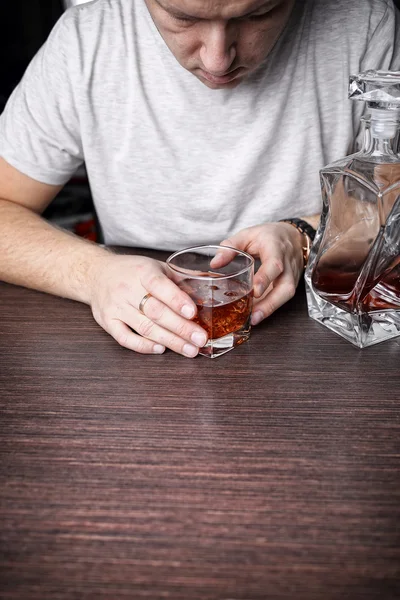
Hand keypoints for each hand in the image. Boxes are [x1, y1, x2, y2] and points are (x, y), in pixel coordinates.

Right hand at [89, 253, 207, 356]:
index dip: (176, 299)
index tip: (193, 312)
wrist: (96, 274)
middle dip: (180, 327)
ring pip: (144, 327)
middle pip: (155, 312)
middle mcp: (127, 289)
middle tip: (200, 339)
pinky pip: (125, 338)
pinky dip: (143, 346)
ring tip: (190, 350)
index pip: (159, 285)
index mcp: (142, 271)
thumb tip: (210, 285)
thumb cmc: (132, 271)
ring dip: (170, 341)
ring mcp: (115, 307)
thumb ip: (181, 278)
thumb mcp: (156, 266)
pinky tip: (160, 349)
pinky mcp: (107, 322)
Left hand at [214, 223, 303, 324]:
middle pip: (285, 287)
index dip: (266, 278)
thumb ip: (231, 247)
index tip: (255, 291)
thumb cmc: (268, 236)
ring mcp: (292, 276)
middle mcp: (288, 264)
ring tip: (253, 319)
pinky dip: (270, 307)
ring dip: (270, 309)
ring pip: (286, 295)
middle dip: (270, 303)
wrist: (293, 236)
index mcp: (276, 248)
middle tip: (254, 315)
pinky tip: (256, 315)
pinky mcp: (290, 284)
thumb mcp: (248, 235)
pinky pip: (282, 298)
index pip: (274, 264)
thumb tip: (215, 263)